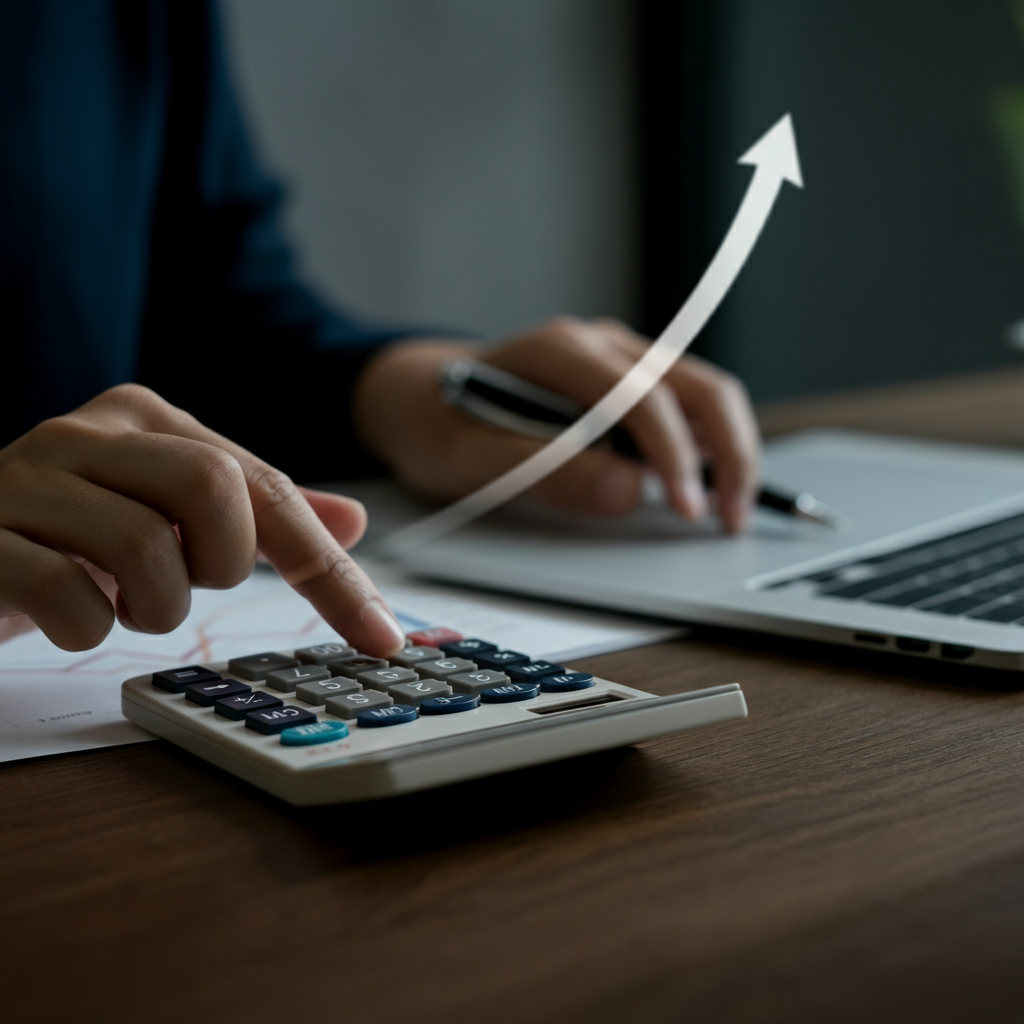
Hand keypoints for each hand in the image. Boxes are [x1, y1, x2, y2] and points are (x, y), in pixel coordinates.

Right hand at [0, 385, 406, 653]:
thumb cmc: (70, 536)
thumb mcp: (167, 515)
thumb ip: (257, 515)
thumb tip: (353, 521)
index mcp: (146, 419)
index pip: (267, 487)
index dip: (331, 569)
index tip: (382, 638)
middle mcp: (88, 433)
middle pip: (215, 490)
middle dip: (223, 564)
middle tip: (186, 581)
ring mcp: (26, 480)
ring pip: (147, 546)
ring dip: (154, 606)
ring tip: (122, 601)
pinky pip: (68, 594)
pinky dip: (90, 627)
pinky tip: (73, 614)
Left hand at [353, 316, 759, 530]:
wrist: (415, 395)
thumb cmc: (436, 422)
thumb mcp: (471, 456)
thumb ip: (546, 472)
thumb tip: (629, 492)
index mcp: (562, 350)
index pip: (642, 397)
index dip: (674, 455)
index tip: (687, 510)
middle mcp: (600, 344)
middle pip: (697, 386)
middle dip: (728, 452)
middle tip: (728, 520)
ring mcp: (617, 360)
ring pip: (702, 392)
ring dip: (728, 449)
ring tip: (726, 511)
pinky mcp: (622, 385)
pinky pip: (683, 407)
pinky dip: (707, 446)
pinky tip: (704, 488)